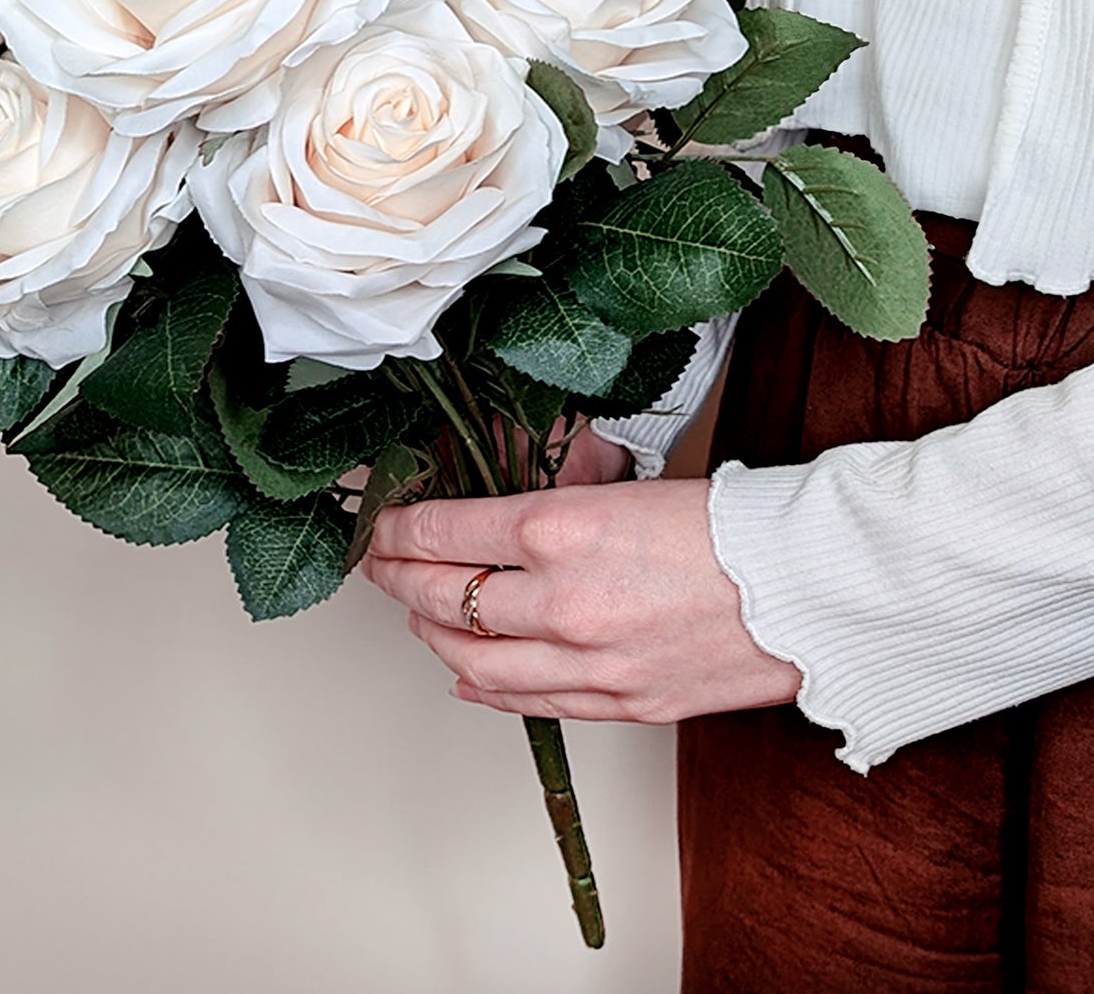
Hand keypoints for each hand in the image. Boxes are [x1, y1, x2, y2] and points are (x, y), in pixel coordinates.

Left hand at [362, 478, 800, 721]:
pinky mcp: (620, 705)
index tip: (383, 527)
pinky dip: (482, 689)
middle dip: (398, 579)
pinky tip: (465, 677)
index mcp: (559, 529)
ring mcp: (589, 663)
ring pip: (470, 662)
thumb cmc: (734, 524)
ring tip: (417, 616)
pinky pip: (526, 703)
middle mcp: (563, 601)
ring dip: (431, 636)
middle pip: (442, 599)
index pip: (441, 532)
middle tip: (382, 565)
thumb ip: (547, 511)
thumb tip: (491, 520)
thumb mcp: (622, 489)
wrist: (814, 586)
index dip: (398, 530)